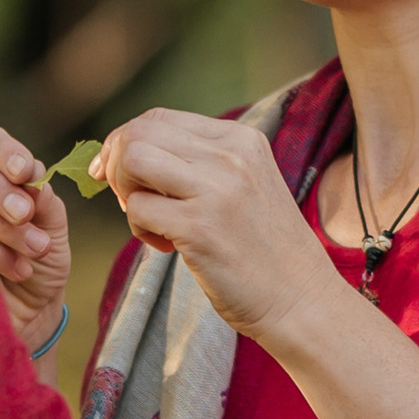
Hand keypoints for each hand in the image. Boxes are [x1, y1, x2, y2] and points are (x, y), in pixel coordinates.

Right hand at [0, 121, 72, 351]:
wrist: (31, 311)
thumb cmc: (40, 257)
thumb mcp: (53, 228)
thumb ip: (45, 201)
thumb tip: (35, 178)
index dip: (3, 150)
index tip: (26, 172)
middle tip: (24, 213)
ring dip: (0, 227)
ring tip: (36, 249)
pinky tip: (18, 270)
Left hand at [98, 108, 341, 343]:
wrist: (302, 300)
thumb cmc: (263, 250)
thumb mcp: (243, 186)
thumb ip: (197, 164)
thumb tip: (123, 152)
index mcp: (241, 139)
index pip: (158, 118)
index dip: (125, 144)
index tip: (117, 174)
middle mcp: (230, 155)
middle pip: (138, 133)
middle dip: (116, 165)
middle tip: (129, 200)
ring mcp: (216, 190)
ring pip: (133, 159)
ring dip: (125, 192)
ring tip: (149, 221)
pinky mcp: (200, 228)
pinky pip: (138, 209)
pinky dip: (138, 229)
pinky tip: (167, 247)